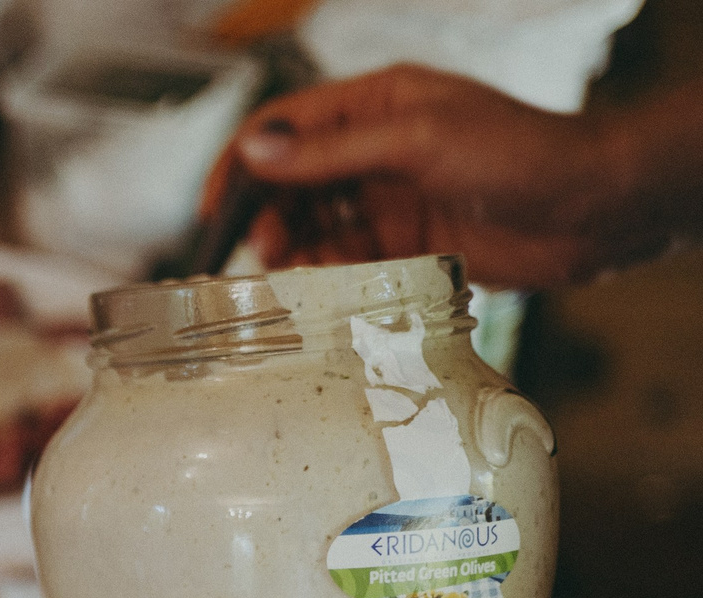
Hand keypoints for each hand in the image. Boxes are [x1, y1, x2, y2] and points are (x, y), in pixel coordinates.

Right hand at [214, 66, 651, 290]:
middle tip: (265, 250)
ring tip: (293, 272)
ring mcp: (389, 198)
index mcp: (377, 104)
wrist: (590, 208)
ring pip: (313, 225)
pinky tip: (323, 286)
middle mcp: (376, 148)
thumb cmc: (521, 154)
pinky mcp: (404, 245)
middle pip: (291, 181)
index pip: (285, 125)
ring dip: (294, 249)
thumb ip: (332, 150)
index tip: (215, 207)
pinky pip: (344, 260)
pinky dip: (325, 274)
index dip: (242, 162)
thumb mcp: (417, 140)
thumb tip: (256, 150)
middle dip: (268, 215)